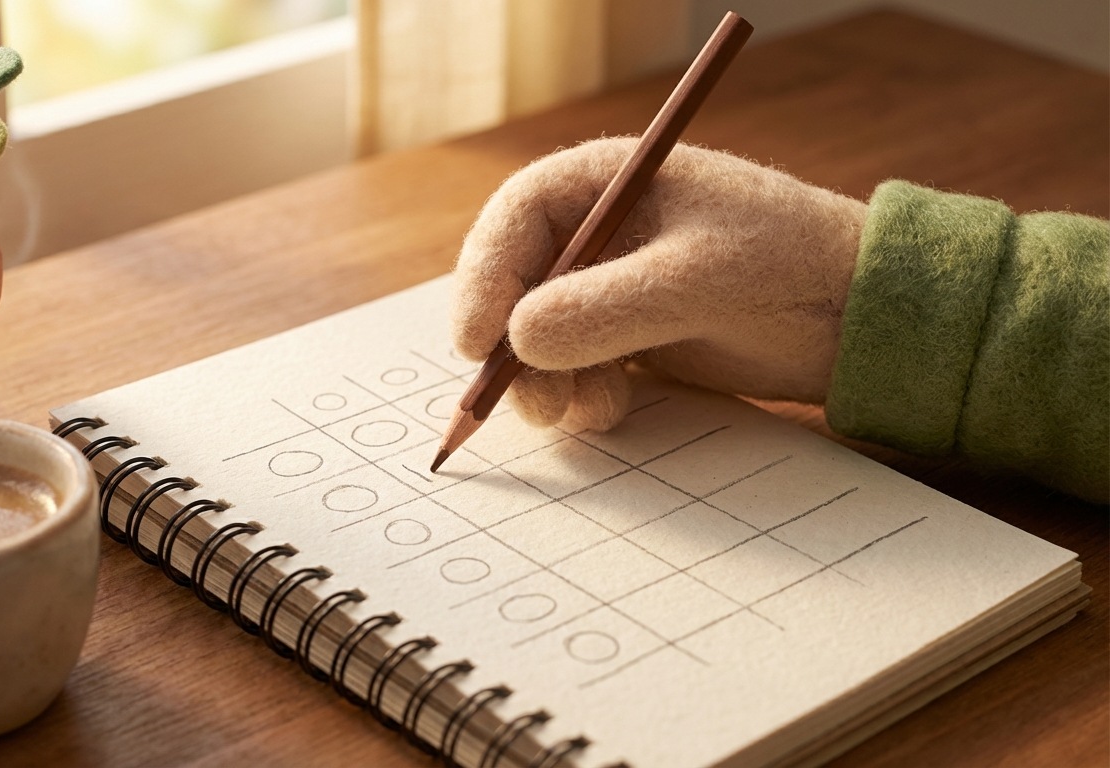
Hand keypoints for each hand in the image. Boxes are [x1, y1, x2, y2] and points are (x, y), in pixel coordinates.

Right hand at [451, 139, 866, 430]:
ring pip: (539, 335)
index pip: (518, 218)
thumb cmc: (793, 269)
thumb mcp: (697, 281)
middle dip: (513, 345)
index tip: (476, 340)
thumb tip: (517, 340)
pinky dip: (578, 392)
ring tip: (584, 411)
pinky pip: (575, 364)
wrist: (865, 317)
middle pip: (516, 283)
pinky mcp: (632, 334)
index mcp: (613, 181)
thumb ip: (605, 308)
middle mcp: (602, 230)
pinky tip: (608, 410)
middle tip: (530, 401)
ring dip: (545, 380)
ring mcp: (614, 285)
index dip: (485, 276)